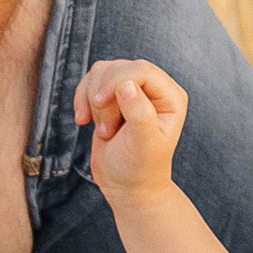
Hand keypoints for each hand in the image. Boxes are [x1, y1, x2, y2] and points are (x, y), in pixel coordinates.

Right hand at [77, 57, 187, 208]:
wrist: (126, 185)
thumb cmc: (139, 168)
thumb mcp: (143, 144)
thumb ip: (139, 113)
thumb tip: (127, 84)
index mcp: (171, 97)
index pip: (142, 70)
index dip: (117, 81)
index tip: (100, 103)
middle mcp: (154, 89)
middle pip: (120, 68)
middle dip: (104, 96)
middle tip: (106, 130)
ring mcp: (133, 89)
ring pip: (103, 71)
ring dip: (92, 100)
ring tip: (103, 130)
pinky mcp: (113, 94)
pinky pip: (91, 80)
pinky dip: (82, 98)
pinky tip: (83, 120)